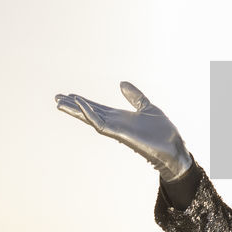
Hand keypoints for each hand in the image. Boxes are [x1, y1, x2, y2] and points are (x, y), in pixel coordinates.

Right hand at [55, 82, 193, 182]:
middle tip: (57, 98)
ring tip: (60, 102)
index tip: (70, 95)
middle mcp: (116, 123)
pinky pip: (101, 124)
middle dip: (74, 106)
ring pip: (91, 118)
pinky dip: (90, 114)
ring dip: (76, 110)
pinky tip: (81, 106)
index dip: (83, 101)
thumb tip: (121, 83)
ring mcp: (116, 129)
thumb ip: (135, 97)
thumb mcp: (148, 107)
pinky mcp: (120, 134)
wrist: (174, 147)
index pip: (97, 108)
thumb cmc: (163, 132)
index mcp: (121, 117)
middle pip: (90, 113)